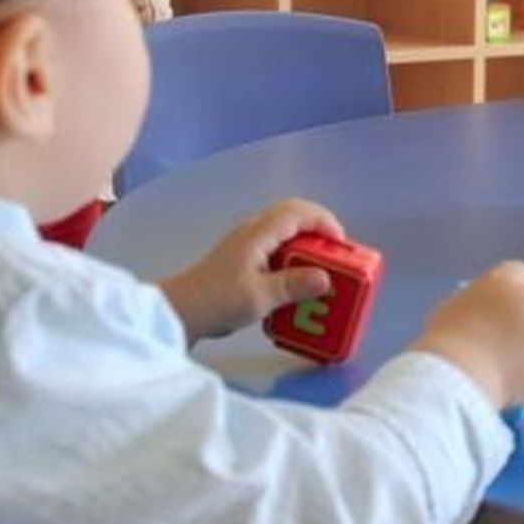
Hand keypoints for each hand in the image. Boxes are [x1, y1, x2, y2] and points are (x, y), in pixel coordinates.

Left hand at [158, 198, 344, 340]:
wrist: (180, 311)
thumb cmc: (218, 301)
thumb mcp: (260, 297)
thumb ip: (294, 286)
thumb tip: (326, 278)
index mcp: (258, 233)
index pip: (298, 213)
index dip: (324, 222)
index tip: (342, 244)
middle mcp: (252, 231)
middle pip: (291, 213)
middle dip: (318, 227)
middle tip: (335, 251)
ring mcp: (245, 243)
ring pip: (283, 229)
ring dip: (305, 240)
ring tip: (320, 264)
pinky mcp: (241, 258)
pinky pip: (274, 244)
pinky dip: (291, 253)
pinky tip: (294, 278)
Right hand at [411, 260, 523, 410]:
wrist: (455, 378)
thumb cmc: (443, 345)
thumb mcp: (454, 311)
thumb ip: (478, 308)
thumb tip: (484, 318)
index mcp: (505, 281)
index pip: (522, 275)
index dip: (516, 293)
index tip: (509, 308)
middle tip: (522, 336)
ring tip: (505, 376)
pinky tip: (510, 394)